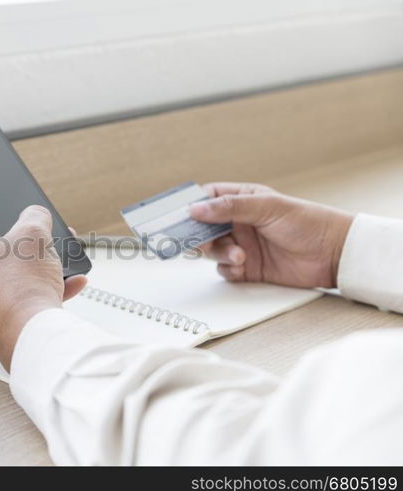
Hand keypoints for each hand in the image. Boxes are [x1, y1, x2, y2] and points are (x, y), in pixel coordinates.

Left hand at [0, 203, 86, 369]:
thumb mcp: (34, 235)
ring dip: (40, 259)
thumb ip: (35, 216)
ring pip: (13, 267)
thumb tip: (36, 216)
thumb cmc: (22, 287)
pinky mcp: (1, 313)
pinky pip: (25, 290)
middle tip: (40, 227)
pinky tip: (71, 282)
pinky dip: (46, 284)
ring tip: (63, 254)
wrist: (32, 337)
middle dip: (24, 233)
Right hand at [189, 183, 353, 287]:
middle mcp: (239, 222)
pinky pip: (224, 269)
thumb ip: (229, 207)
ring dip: (220, 253)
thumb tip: (195, 208)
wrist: (333, 255)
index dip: (192, 206)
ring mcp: (242, 245)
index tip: (179, 215)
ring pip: (212, 250)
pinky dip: (228, 269)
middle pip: (203, 227)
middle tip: (198, 242)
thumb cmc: (307, 222)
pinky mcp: (247, 267)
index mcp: (243, 200)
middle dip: (199, 235)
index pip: (208, 199)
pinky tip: (242, 266)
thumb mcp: (266, 207)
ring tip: (239, 256)